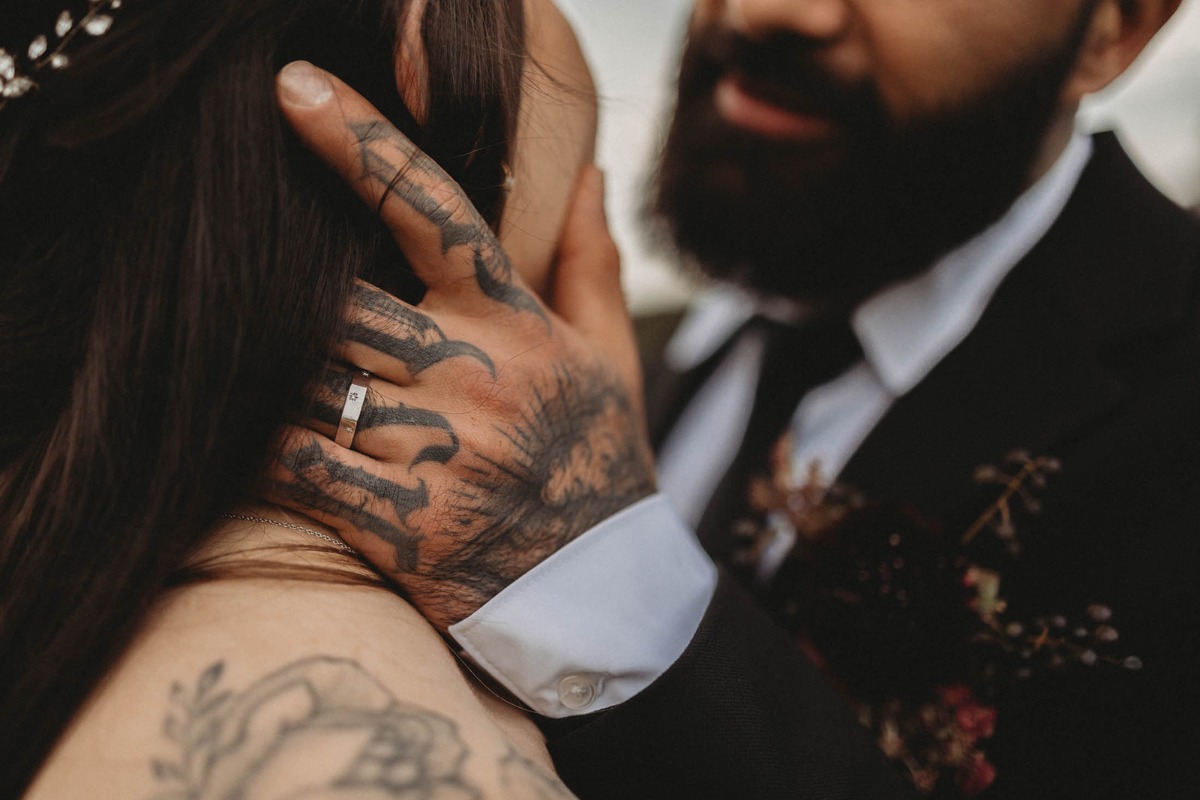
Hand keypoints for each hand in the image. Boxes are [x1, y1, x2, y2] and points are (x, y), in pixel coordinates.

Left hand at [266, 62, 654, 629]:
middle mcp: (478, 378)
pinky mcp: (402, 525)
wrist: (606, 596)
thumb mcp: (610, 358)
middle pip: (339, 300)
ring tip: (231, 352)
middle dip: (291, 292)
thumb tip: (585, 172)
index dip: (361, 143)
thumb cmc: (599, 462)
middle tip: (244, 273)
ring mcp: (440, 453)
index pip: (436, 212)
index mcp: (520, 325)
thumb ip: (591, 263)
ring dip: (266, 366)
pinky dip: (256, 444)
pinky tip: (234, 429)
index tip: (293, 89)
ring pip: (309, 378)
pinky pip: (296, 465)